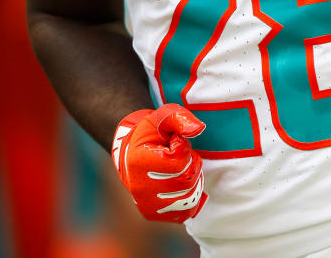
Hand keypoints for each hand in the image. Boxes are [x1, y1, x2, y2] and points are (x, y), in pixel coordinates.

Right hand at [111, 104, 206, 222]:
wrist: (132, 151)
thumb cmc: (151, 133)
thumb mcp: (163, 117)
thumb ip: (180, 119)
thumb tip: (197, 129)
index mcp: (140, 162)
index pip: (180, 163)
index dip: (183, 149)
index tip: (174, 144)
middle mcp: (140, 187)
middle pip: (186, 182)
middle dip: (190, 166)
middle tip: (181, 157)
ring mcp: (146, 204)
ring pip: (188, 199)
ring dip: (192, 182)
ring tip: (182, 170)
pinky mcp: (153, 213)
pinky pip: (184, 212)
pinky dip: (190, 199)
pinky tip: (182, 186)